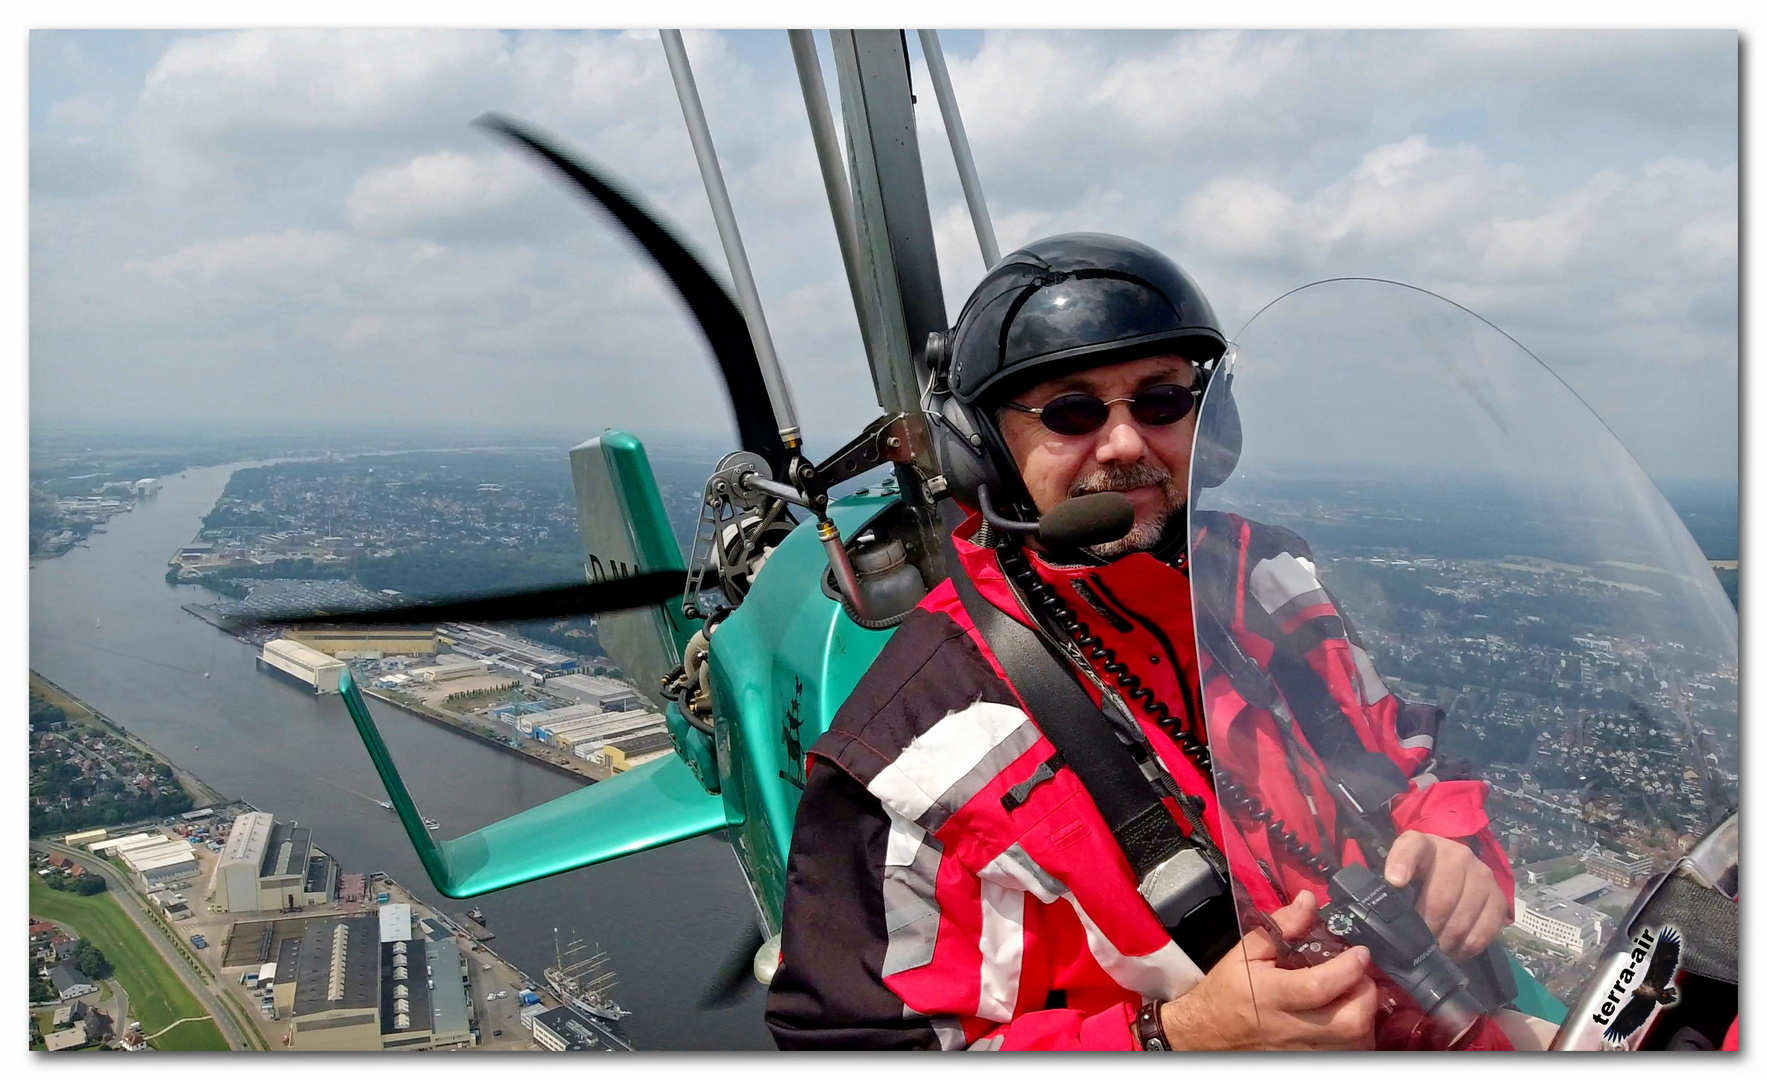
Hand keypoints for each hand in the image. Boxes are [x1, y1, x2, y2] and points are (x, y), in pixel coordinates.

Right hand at [1157, 891, 1377, 1050]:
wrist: (1207, 1033)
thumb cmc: (1228, 990)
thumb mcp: (1245, 952)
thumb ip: (1282, 926)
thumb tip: (1310, 900)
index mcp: (1269, 994)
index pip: (1319, 986)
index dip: (1348, 968)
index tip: (1360, 953)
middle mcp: (1288, 1028)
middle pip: (1349, 1023)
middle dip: (1365, 995)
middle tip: (1359, 977)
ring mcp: (1300, 1053)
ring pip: (1355, 1043)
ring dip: (1364, 1016)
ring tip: (1352, 996)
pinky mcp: (1307, 1064)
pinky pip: (1348, 1055)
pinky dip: (1356, 1037)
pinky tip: (1345, 1018)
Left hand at [1383, 831, 1506, 960]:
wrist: (1454, 867)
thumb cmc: (1419, 873)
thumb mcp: (1399, 871)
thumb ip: (1388, 887)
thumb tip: (1384, 915)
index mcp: (1423, 844)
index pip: (1411, 848)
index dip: (1402, 863)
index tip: (1395, 882)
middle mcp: (1457, 854)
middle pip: (1441, 899)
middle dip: (1427, 928)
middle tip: (1418, 946)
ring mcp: (1482, 874)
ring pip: (1463, 919)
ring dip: (1446, 942)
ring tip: (1435, 952)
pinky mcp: (1499, 896)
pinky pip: (1484, 931)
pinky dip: (1467, 948)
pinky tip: (1454, 951)